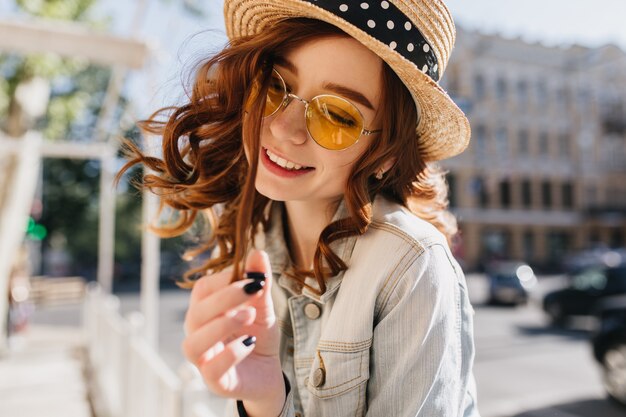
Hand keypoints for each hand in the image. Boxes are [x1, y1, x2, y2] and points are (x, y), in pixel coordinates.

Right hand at [182, 250, 284, 412]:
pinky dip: (231, 353)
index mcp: (206, 311)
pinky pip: (211, 370)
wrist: (269, 372)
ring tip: (249, 316)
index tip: (251, 276)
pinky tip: (250, 343)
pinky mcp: (216, 382)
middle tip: (252, 291)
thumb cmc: (258, 335)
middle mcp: (198, 334)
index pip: (202, 290)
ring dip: (220, 326)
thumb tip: (258, 253)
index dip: (224, 280)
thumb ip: (259, 281)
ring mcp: (204, 359)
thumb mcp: (263, 306)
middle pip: (195, 314)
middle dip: (224, 299)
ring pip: (193, 344)